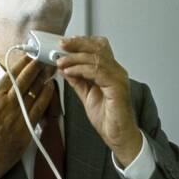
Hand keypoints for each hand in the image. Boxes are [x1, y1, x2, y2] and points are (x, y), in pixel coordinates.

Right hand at [0, 56, 53, 178]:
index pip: (9, 76)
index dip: (21, 63)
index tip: (29, 55)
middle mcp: (6, 105)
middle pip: (25, 81)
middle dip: (35, 67)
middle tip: (43, 57)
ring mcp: (18, 118)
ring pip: (35, 93)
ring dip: (43, 80)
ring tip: (51, 69)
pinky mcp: (27, 130)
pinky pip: (40, 110)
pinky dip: (46, 98)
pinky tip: (51, 89)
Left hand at [56, 36, 141, 166]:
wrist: (118, 136)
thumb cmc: (108, 118)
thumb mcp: (86, 95)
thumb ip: (77, 80)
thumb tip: (64, 68)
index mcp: (110, 71)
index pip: (98, 48)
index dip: (81, 42)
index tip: (64, 44)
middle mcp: (116, 71)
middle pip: (98, 47)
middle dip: (77, 44)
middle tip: (60, 45)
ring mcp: (118, 78)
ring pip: (97, 58)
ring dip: (75, 58)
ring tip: (61, 61)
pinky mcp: (117, 87)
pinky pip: (98, 72)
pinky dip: (81, 70)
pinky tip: (70, 71)